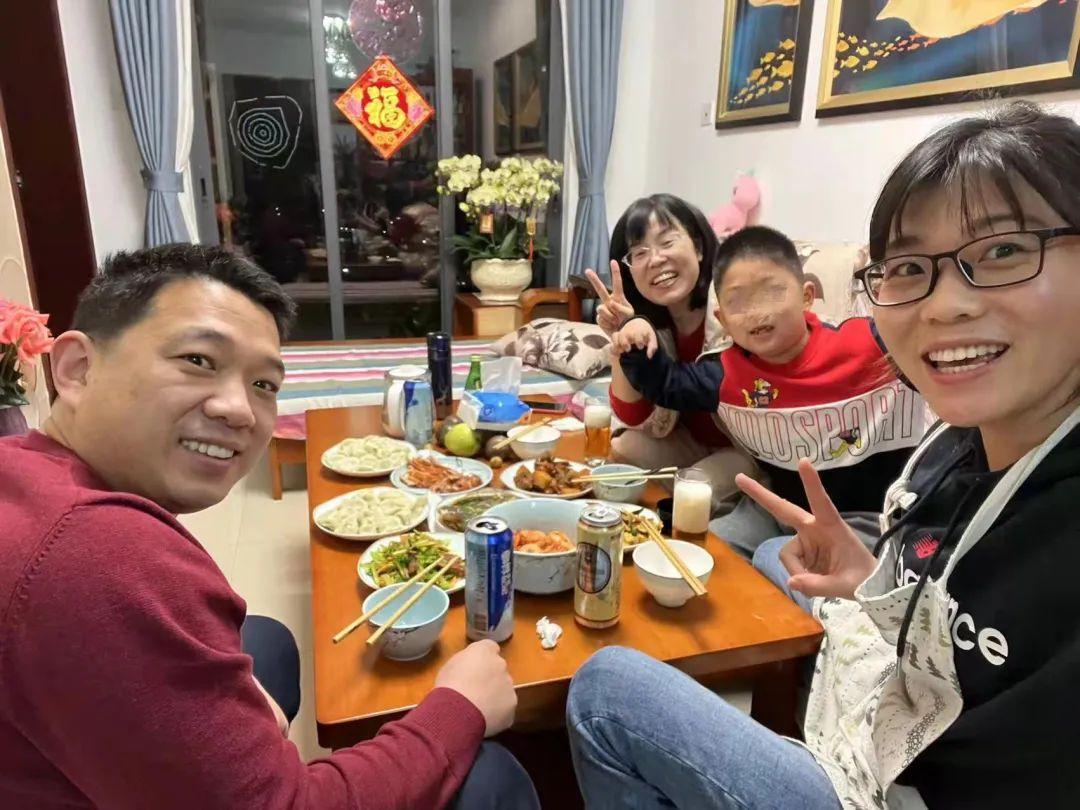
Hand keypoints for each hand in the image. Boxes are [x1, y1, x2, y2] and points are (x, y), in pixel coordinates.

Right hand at [434, 640, 516, 736]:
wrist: (458, 711)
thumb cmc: (449, 686)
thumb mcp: (450, 666)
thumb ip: (466, 662)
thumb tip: (471, 667)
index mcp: (484, 650)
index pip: (490, 647)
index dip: (483, 659)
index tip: (475, 668)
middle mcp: (501, 664)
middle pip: (498, 669)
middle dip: (490, 677)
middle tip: (475, 690)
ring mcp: (509, 685)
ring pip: (504, 688)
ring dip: (495, 694)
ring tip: (478, 708)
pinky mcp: (512, 704)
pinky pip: (505, 707)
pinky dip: (498, 712)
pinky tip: (484, 719)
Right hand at [586, 261, 634, 336]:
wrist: (623, 334)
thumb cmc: (629, 322)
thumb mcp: (629, 314)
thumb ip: (621, 308)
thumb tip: (610, 303)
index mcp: (618, 297)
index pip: (617, 283)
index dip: (615, 272)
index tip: (613, 261)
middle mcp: (609, 301)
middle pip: (600, 289)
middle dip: (594, 279)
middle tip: (587, 270)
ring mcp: (603, 309)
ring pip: (602, 309)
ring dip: (610, 317)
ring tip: (616, 322)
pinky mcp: (599, 318)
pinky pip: (601, 319)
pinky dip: (607, 323)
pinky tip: (611, 325)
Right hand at [613, 318, 657, 357]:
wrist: (638, 324)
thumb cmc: (645, 334)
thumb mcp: (652, 339)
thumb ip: (652, 346)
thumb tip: (649, 356)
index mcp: (639, 331)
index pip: (637, 334)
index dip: (638, 341)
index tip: (640, 347)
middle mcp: (629, 332)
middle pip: (624, 335)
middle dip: (625, 343)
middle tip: (628, 349)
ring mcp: (622, 333)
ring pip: (616, 336)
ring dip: (617, 344)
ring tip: (621, 352)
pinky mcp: (617, 336)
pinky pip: (613, 338)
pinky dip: (613, 345)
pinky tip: (617, 353)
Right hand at [736, 459, 876, 599]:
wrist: (869, 585)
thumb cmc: (863, 578)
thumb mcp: (845, 586)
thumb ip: (818, 585)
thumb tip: (791, 581)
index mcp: (832, 527)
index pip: (821, 502)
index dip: (811, 483)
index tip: (804, 461)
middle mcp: (815, 528)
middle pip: (783, 509)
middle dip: (761, 495)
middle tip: (739, 478)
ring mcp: (807, 538)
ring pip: (788, 553)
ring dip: (797, 569)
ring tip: (817, 582)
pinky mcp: (803, 550)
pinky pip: (791, 563)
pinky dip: (798, 574)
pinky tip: (812, 579)